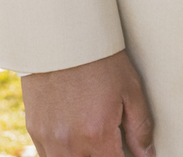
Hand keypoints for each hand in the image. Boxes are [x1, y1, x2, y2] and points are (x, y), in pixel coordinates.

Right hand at [21, 49, 155, 156]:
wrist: (61, 39)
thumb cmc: (101, 62)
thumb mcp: (130, 90)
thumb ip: (140, 128)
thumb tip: (147, 156)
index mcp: (97, 135)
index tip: (128, 150)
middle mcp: (70, 143)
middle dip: (104, 155)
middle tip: (112, 141)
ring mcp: (49, 139)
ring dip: (83, 155)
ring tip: (94, 140)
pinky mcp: (35, 131)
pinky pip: (48, 156)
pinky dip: (63, 152)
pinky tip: (75, 139)